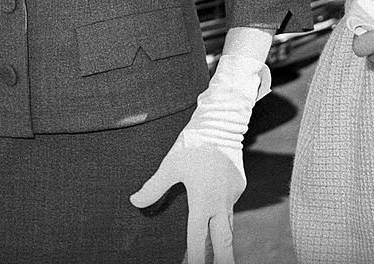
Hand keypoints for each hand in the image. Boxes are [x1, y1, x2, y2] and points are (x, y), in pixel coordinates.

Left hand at [131, 131, 244, 263]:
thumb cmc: (193, 144)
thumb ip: (154, 187)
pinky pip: (230, 205)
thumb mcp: (171, 165)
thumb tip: (135, 201)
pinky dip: (223, 213)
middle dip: (223, 259)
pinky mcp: (238, 185)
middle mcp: (220, 203)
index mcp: (203, 202)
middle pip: (223, 242)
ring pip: (228, 225)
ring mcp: (232, 195)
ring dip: (222, 241)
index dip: (194, 258)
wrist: (222, 123)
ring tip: (220, 256)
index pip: (198, 240)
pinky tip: (216, 209)